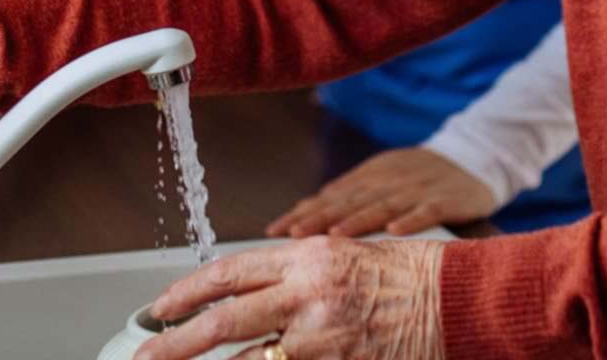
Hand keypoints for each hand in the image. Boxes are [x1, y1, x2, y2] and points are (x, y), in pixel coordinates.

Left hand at [138, 237, 444, 359]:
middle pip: (225, 319)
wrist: (461, 298)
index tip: (158, 310)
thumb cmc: (411, 276)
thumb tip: (251, 295)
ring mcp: (323, 335)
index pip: (230, 271)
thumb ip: (298, 274)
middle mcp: (310, 292)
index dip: (187, 293)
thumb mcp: (347, 257)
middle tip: (145, 356)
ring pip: (248, 359)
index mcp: (309, 256)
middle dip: (175, 342)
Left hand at [266, 147, 497, 238]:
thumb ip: (348, 196)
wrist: (477, 158)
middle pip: (351, 200)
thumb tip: (303, 215)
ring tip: (334, 236)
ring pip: (384, 205)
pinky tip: (395, 232)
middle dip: (320, 218)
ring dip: (358, 220)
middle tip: (292, 236)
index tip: (274, 231)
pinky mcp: (448, 198)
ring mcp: (419, 189)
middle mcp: (390, 180)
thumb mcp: (382, 179)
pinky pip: (429, 210)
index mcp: (372, 176)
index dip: (303, 212)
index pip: (331, 196)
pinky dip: (412, 220)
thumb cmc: (421, 177)